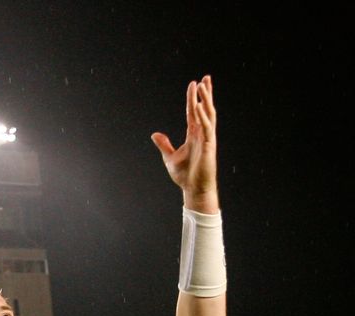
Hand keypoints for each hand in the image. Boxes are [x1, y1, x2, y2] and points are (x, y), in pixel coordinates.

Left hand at [151, 75, 218, 213]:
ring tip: (203, 85)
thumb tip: (155, 134)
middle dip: (206, 93)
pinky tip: (198, 106)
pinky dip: (203, 116)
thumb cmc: (185, 175)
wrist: (193, 188)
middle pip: (204, 109)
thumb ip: (164, 144)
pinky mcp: (209, 146)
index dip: (194, 98)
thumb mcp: (169, 157)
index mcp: (194, 134)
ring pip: (208, 115)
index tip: (194, 84)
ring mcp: (207, 138)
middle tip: (206, 77)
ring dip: (206, 100)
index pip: (194, 112)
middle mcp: (202, 133)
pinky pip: (207, 128)